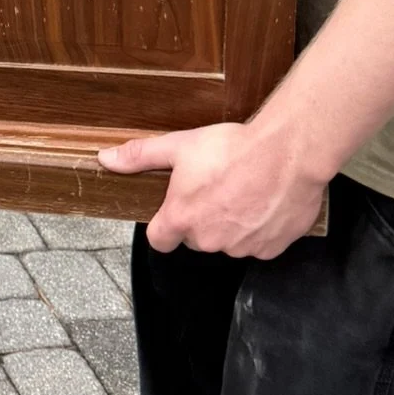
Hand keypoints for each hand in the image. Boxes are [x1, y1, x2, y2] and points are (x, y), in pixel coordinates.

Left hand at [99, 120, 327, 258]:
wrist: (287, 153)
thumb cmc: (234, 149)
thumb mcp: (179, 145)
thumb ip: (140, 156)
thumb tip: (106, 159)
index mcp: (181, 219)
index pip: (159, 240)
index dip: (165, 225)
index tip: (174, 210)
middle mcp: (209, 240)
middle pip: (196, 238)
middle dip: (201, 218)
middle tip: (215, 188)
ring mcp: (241, 247)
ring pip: (228, 241)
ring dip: (232, 224)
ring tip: (243, 191)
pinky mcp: (270, 249)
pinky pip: (258, 244)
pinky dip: (259, 228)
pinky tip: (264, 202)